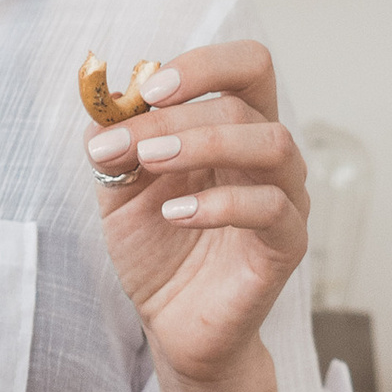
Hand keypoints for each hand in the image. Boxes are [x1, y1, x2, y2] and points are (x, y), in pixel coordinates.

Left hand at [83, 39, 306, 391]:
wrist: (171, 325)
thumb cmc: (156, 251)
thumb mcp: (120, 192)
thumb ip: (114, 147)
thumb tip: (105, 102)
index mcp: (234, 129)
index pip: (247, 67)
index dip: (202, 65)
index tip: (147, 89)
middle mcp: (267, 156)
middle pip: (250, 98)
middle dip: (180, 113)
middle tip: (130, 142)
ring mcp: (284, 198)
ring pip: (272, 144)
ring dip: (204, 143)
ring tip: (151, 164)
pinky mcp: (287, 245)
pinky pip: (271, 209)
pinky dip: (219, 204)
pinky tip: (175, 214)